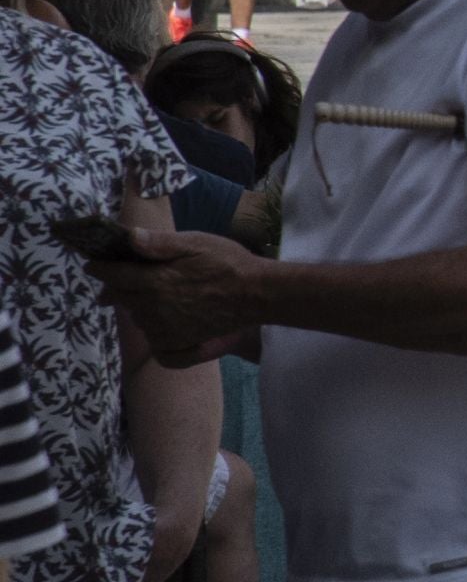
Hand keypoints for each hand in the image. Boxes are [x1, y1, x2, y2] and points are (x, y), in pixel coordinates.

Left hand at [87, 227, 262, 364]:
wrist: (259, 295)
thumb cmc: (229, 263)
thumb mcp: (196, 243)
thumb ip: (159, 243)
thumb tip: (128, 237)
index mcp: (155, 282)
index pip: (114, 276)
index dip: (100, 269)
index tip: (92, 265)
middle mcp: (155, 309)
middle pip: (122, 299)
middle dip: (116, 288)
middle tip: (116, 281)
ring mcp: (166, 330)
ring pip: (138, 319)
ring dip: (137, 308)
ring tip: (148, 297)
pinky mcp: (180, 344)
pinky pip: (154, 344)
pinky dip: (152, 334)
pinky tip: (161, 324)